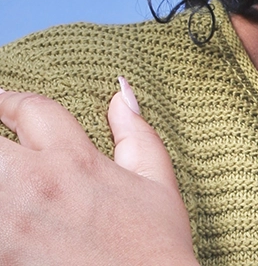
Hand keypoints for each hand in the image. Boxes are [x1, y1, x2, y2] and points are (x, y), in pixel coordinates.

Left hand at [0, 81, 198, 264]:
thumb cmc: (154, 251)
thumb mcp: (156, 181)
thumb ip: (136, 132)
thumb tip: (121, 94)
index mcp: (76, 161)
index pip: (31, 110)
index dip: (8, 99)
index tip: (0, 100)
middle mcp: (36, 186)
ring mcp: (10, 227)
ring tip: (6, 176)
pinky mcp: (2, 259)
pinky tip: (7, 213)